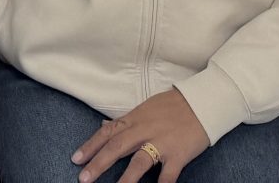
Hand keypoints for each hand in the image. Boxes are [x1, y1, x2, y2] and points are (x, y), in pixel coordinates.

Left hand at [73, 88, 209, 182]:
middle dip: (99, 163)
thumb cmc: (173, 106)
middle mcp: (145, 130)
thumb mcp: (146, 108)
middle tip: (83, 177)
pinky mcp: (179, 154)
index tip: (76, 159)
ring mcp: (162, 143)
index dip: (91, 145)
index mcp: (135, 119)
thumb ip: (126, 121)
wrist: (203, 102)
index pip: (108, 132)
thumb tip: (105, 126)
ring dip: (125, 179)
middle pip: (117, 146)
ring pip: (140, 161)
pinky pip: (168, 175)